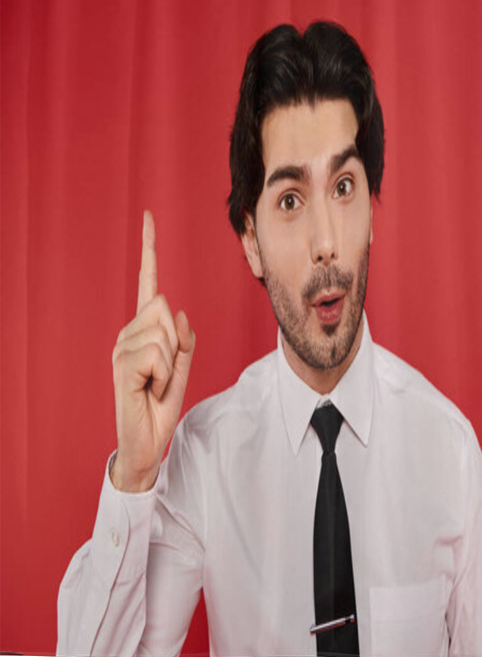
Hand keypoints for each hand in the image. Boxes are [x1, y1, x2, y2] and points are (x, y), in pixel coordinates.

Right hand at [110, 210, 195, 491]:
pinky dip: (166, 374)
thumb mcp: (182, 368)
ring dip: (172, 364)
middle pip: (165, 307)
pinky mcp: (122, 365)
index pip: (149, 283)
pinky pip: (159, 353)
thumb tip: (180, 312)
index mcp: (144, 329)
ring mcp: (122, 348)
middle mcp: (128, 333)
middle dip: (176, 341)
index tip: (149, 217)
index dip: (149, 250)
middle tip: (165, 372)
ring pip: (164, 332)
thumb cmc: (161, 402)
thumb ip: (184, 340)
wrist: (146, 440)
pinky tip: (151, 388)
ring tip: (157, 383)